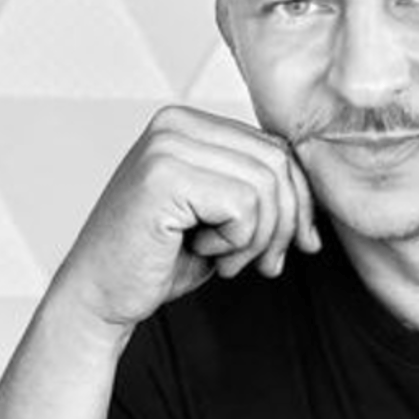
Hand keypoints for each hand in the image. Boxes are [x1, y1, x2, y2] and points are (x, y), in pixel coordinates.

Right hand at [54, 106, 319, 331]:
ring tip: (228, 261)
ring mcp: (166, 145)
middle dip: (285, 223)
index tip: (298, 243)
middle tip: (265, 264)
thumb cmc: (159, 259)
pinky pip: (243, 206)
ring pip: (265, 185)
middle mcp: (174, 122)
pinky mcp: (164, 176)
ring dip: (259, 238)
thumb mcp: (222, 216)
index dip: (299, 199)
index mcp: (188, 122)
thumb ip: (259, 191)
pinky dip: (236, 242)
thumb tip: (318, 197)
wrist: (100, 296)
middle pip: (277, 162)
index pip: (276, 147)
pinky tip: (204, 254)